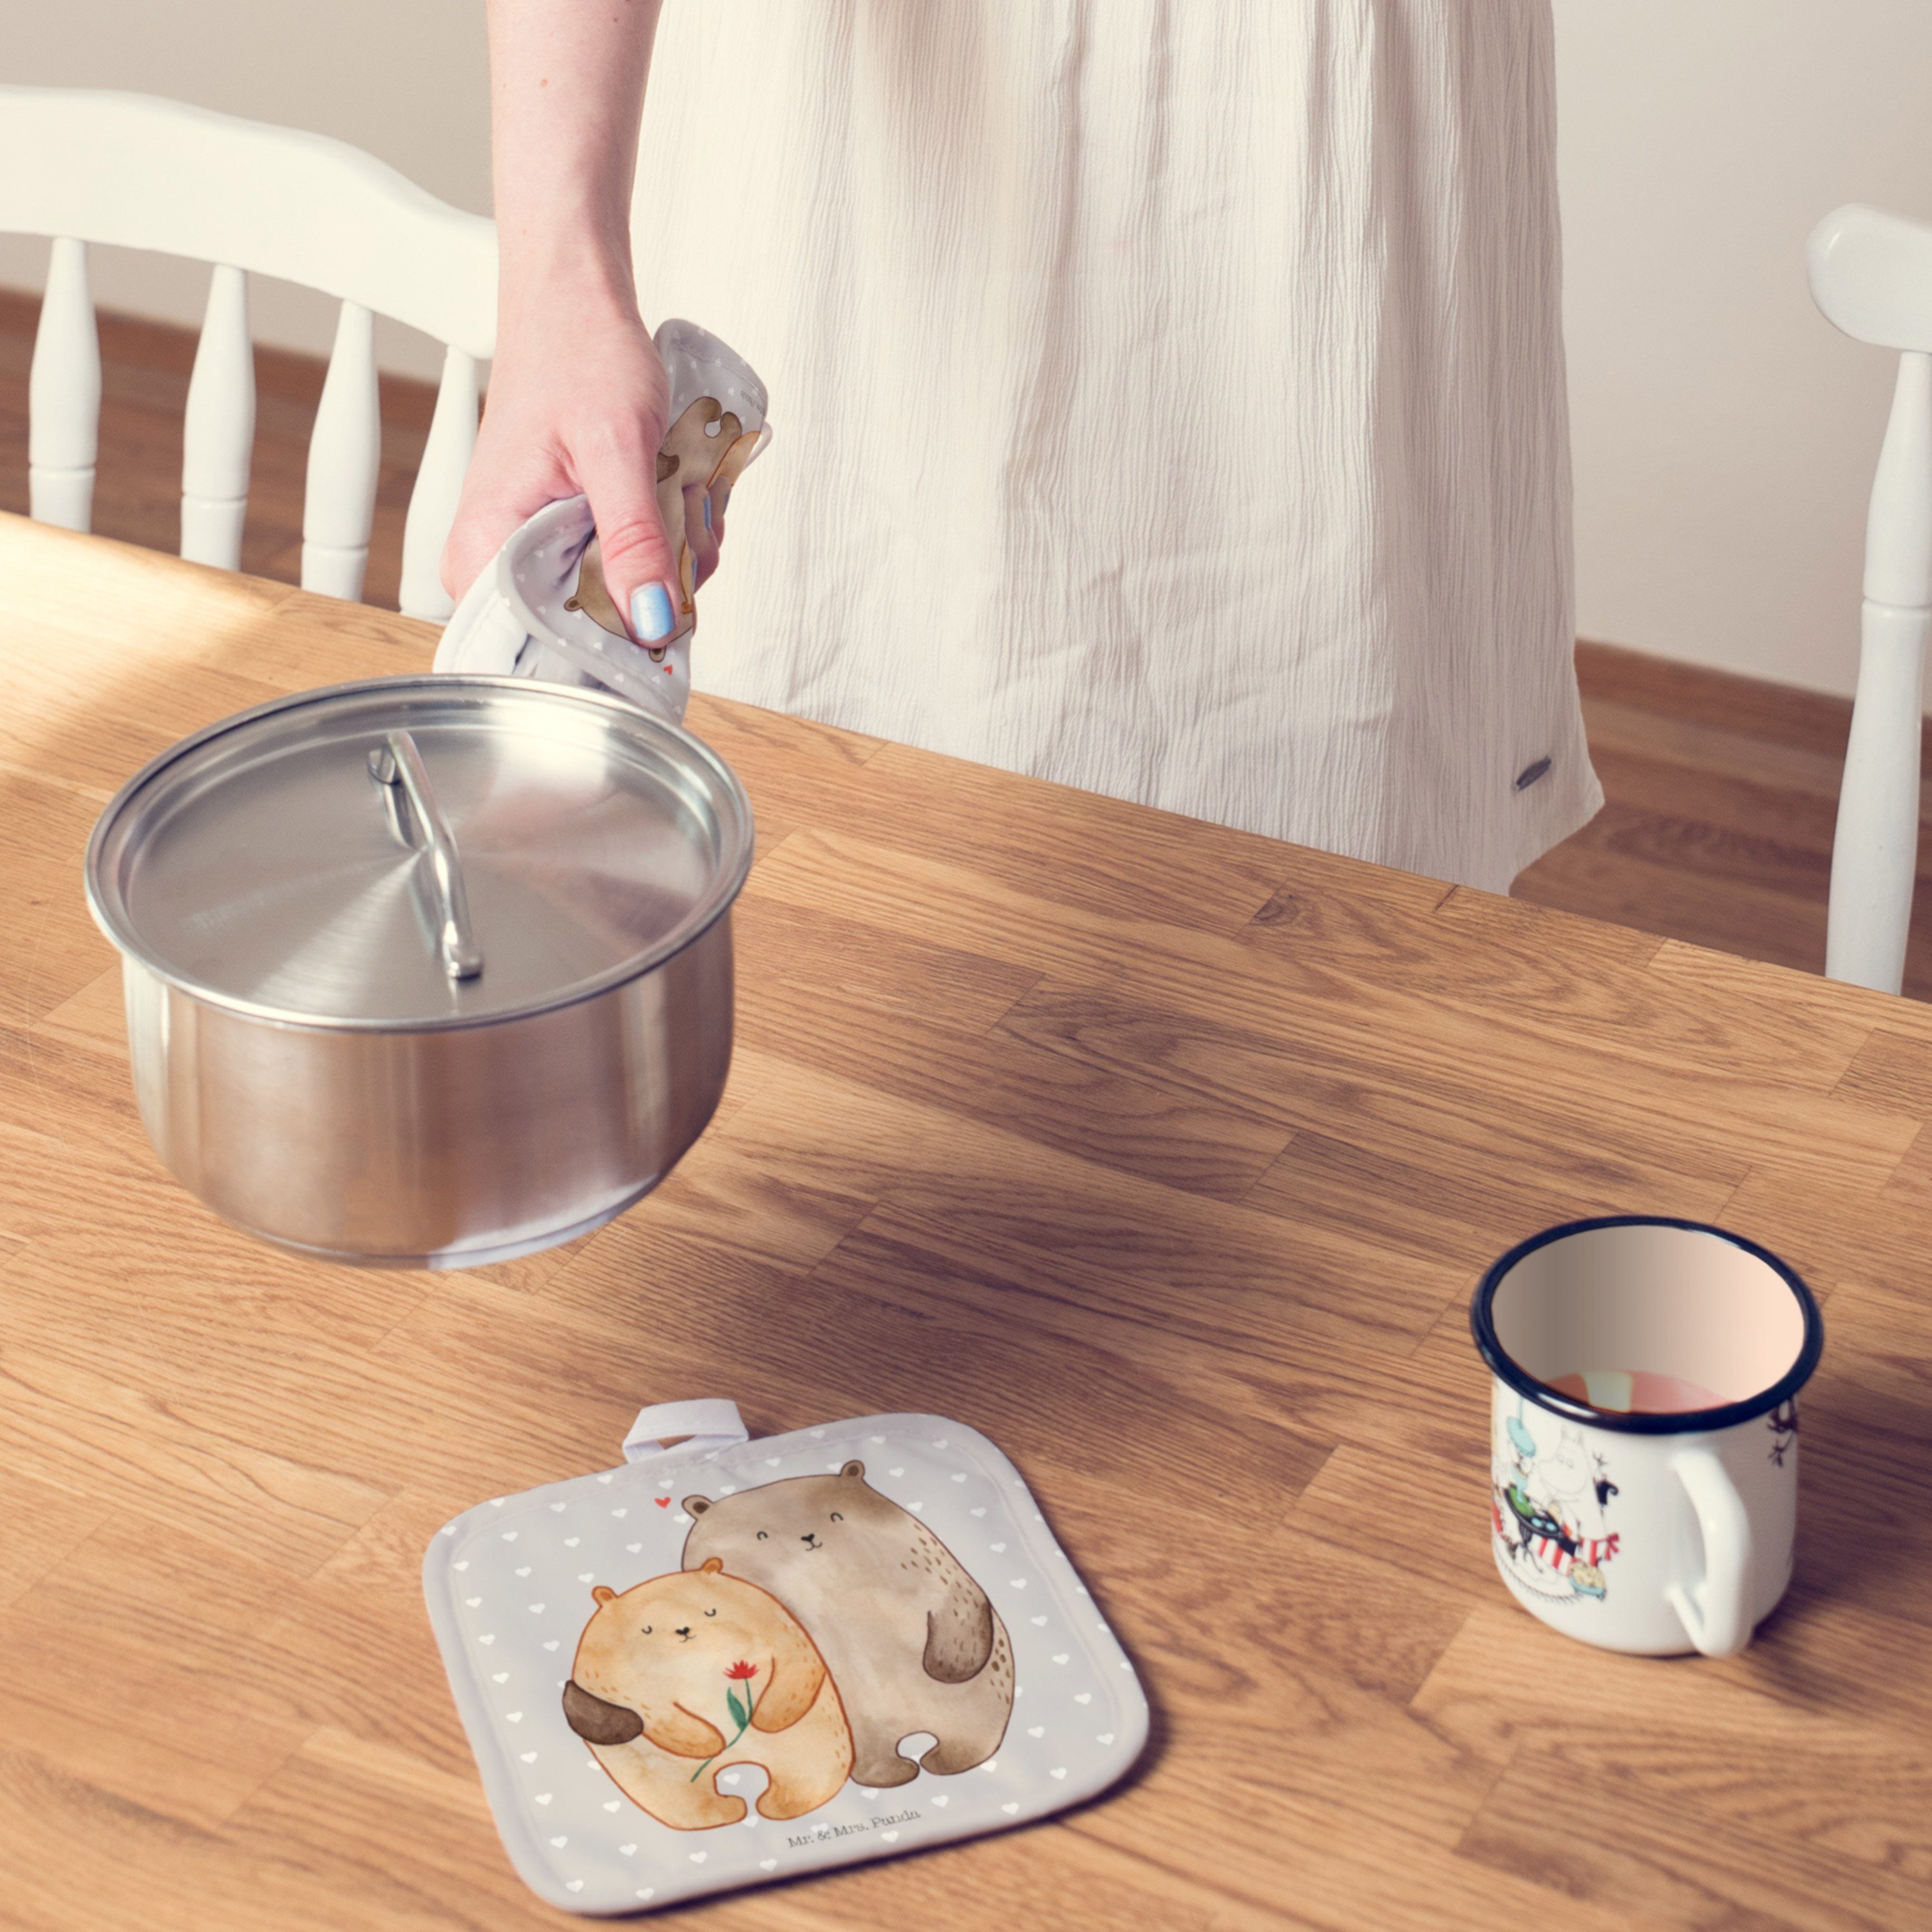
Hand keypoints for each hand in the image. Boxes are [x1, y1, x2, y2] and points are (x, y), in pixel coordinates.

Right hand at [441, 287, 698, 641]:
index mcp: (483, 550)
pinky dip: (667, 536)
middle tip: (672, 507)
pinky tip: (668, 490)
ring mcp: (538, 551)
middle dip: (657, 579)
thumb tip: (653, 623)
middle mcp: (498, 563)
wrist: (576, 305)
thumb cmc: (577, 354)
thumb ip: (635, 541)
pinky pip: (633, 567)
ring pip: (628, 598)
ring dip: (672, 551)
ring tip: (669, 484)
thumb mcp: (617, 449)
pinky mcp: (571, 538)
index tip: (664, 604)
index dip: (615, 640)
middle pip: (597, 628)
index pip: (544, 647)